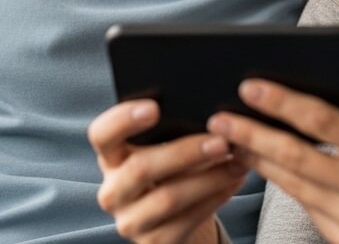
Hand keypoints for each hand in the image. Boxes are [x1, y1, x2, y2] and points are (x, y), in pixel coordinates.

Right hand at [89, 99, 247, 242]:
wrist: (176, 218)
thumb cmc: (171, 171)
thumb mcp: (163, 150)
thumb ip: (173, 131)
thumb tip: (211, 113)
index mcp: (110, 157)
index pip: (101, 135)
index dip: (123, 119)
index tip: (154, 107)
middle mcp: (112, 190)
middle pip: (140, 168)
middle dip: (185, 152)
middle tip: (221, 140)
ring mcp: (130, 220)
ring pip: (168, 197)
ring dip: (209, 178)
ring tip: (237, 161)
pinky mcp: (154, 241)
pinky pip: (187, 219)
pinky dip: (216, 198)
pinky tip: (233, 182)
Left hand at [208, 65, 338, 243]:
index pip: (321, 121)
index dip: (282, 102)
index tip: (250, 87)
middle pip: (294, 155)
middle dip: (251, 134)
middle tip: (220, 118)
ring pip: (291, 183)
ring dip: (257, 159)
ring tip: (230, 139)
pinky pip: (303, 205)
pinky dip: (280, 183)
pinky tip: (261, 164)